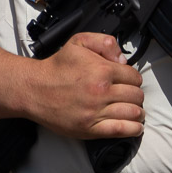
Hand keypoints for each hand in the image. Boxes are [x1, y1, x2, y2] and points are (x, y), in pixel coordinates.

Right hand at [23, 33, 144, 140]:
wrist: (34, 89)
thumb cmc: (57, 67)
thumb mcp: (80, 42)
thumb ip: (105, 43)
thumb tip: (123, 60)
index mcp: (102, 70)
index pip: (134, 77)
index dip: (133, 79)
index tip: (128, 81)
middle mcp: (101, 92)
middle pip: (136, 96)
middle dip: (136, 95)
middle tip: (129, 96)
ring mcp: (96, 112)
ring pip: (133, 113)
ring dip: (137, 112)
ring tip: (134, 110)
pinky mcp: (89, 128)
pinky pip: (121, 130)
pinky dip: (133, 129)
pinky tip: (135, 126)